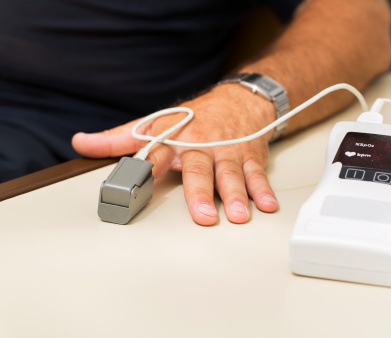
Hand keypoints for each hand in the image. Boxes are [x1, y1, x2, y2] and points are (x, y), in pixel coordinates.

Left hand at [72, 84, 278, 225]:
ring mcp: (229, 150)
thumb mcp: (157, 123)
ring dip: (236, 194)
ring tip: (239, 214)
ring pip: (231, 173)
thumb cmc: (196, 117)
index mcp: (176, 139)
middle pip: (200, 169)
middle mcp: (203, 144)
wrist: (240, 99)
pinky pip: (257, 173)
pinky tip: (266, 204)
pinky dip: (263, 189)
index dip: (145, 168)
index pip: (156, 153)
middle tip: (203, 215)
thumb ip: (119, 138)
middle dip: (201, 192)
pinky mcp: (250, 154)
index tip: (136, 185)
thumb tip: (81, 142)